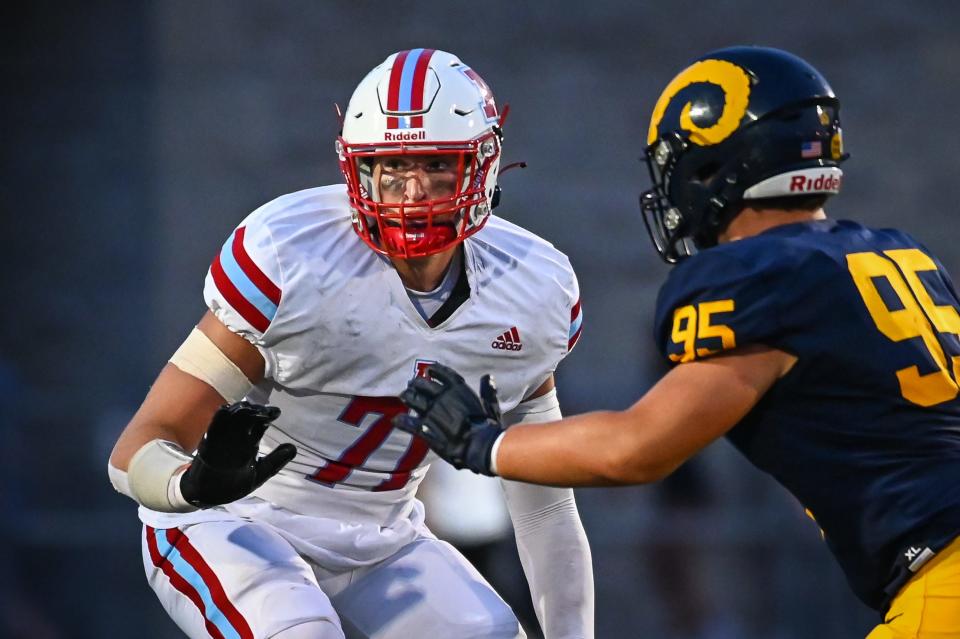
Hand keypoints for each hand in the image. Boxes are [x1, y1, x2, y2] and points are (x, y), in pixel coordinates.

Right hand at [180, 402, 296, 507]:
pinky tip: (225, 411)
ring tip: (248, 410)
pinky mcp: (207, 444)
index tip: (276, 413)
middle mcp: (237, 437)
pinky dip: (219, 419)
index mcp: (250, 441)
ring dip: (239, 411)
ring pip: (230, 417)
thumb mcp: (259, 473)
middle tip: (263, 411)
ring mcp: (221, 439)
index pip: (260, 422)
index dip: (268, 414)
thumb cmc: (234, 484)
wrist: (208, 495)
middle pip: (246, 415)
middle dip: (255, 410)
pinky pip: (213, 428)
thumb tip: (294, 448)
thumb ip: (275, 461)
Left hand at [393, 364, 503, 475]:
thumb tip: (487, 377)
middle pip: (423, 385)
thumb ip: (487, 390)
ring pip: (414, 400)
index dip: (435, 370)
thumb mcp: (491, 405)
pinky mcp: (426, 429)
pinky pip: (410, 423)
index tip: (429, 370)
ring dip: (407, 397)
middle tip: (412, 384)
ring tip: (404, 396)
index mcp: (458, 390)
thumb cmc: (487, 426)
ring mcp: (432, 413)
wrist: (479, 446)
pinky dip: (402, 421)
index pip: (443, 374)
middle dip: (416, 383)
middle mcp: (442, 397)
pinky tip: (396, 420)